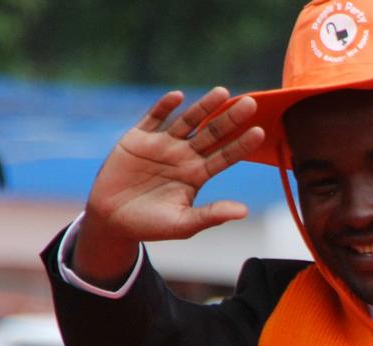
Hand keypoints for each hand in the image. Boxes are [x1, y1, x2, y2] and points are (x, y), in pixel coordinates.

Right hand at [83, 87, 263, 245]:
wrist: (112, 221)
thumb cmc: (151, 225)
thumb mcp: (183, 224)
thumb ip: (211, 215)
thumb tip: (244, 211)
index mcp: (197, 174)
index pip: (225, 156)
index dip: (241, 144)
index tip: (260, 132)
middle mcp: (183, 156)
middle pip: (212, 133)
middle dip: (230, 118)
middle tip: (251, 103)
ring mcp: (162, 145)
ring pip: (188, 121)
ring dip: (204, 106)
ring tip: (222, 92)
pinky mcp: (137, 139)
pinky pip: (153, 118)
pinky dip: (164, 107)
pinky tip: (178, 96)